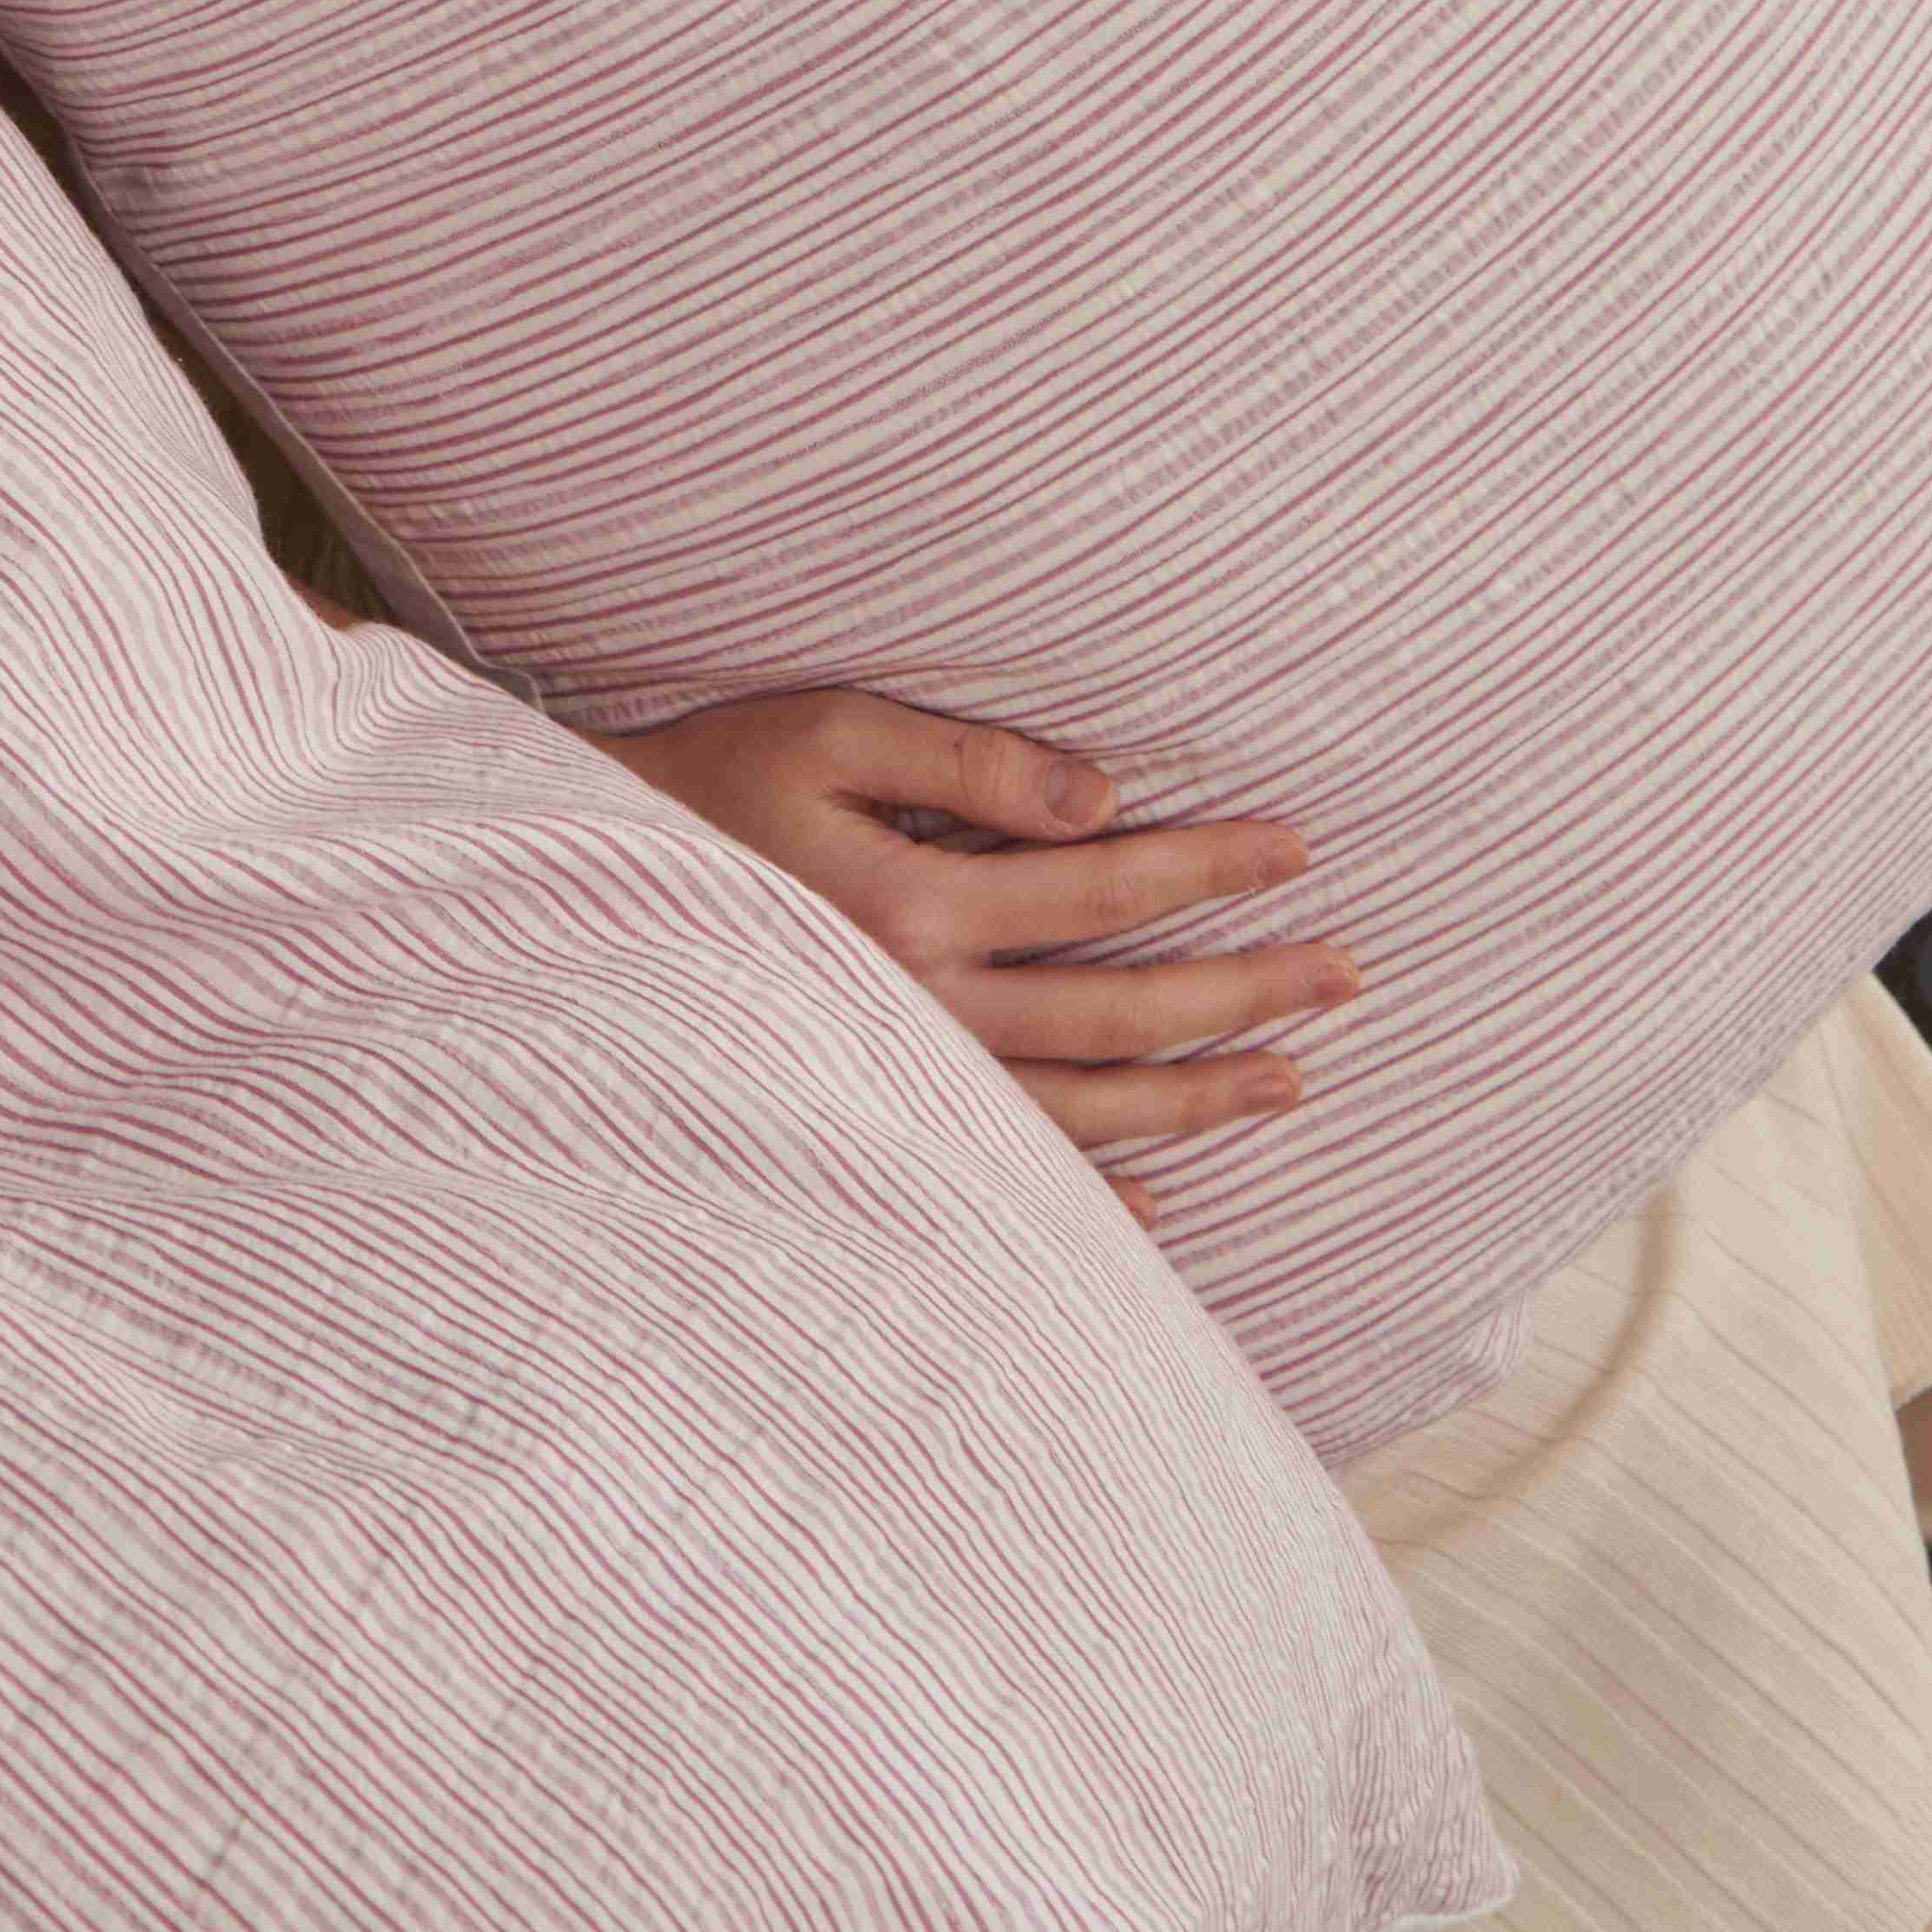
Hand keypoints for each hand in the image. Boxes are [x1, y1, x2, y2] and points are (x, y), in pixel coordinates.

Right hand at [579, 683, 1354, 1231]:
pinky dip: (1089, 1194)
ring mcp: (903, 1080)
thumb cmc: (706, 787)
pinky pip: (1004, 1174)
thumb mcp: (825, 731)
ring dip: (1200, 1097)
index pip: (1106, 883)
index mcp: (919, 901)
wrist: (580, 897)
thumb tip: (1106, 794)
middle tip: (1350, 975)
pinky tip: (1156, 1200)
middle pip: (1123, 1008)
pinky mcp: (874, 1119)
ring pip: (1086, 1106)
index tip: (1297, 851)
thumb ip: (967, 761)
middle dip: (1245, 991)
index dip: (1208, 866)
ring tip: (1290, 1083)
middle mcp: (924, 1008)